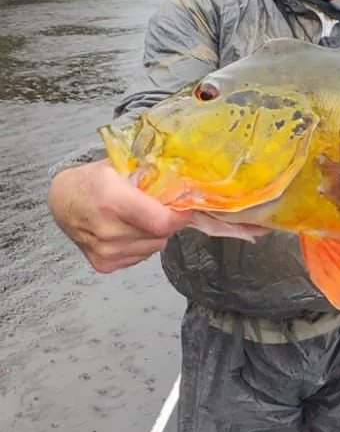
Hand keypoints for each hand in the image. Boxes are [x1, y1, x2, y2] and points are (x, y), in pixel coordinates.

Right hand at [49, 160, 187, 274]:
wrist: (63, 201)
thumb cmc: (93, 180)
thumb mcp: (121, 166)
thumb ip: (151, 175)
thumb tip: (185, 185)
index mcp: (113, 200)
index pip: (162, 222)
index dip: (179, 216)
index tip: (184, 208)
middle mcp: (108, 230)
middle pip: (160, 235)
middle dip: (166, 222)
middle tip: (158, 208)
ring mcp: (105, 251)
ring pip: (153, 247)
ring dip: (153, 234)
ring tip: (138, 218)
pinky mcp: (103, 264)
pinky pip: (140, 257)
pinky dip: (141, 244)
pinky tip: (127, 230)